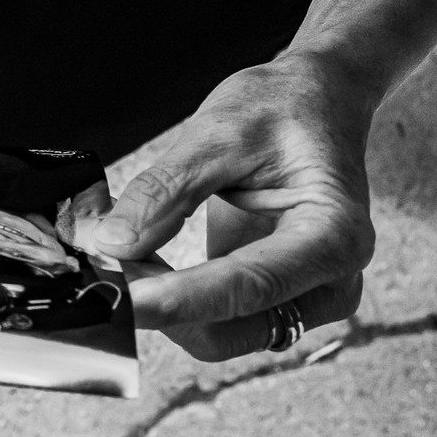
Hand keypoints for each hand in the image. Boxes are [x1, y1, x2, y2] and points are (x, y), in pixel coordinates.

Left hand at [93, 52, 374, 360]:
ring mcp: (304, 299)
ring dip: (160, 303)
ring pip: (215, 333)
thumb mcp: (216, 134)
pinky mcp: (272, 300)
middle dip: (160, 306)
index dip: (177, 301)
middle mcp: (330, 282)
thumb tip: (111, 243)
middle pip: (229, 331)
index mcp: (335, 237)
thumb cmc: (282, 109)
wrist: (316, 103)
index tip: (119, 297)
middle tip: (101, 262)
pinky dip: (170, 296)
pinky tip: (139, 257)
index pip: (248, 288)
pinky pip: (213, 318)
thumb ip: (163, 191)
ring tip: (117, 250)